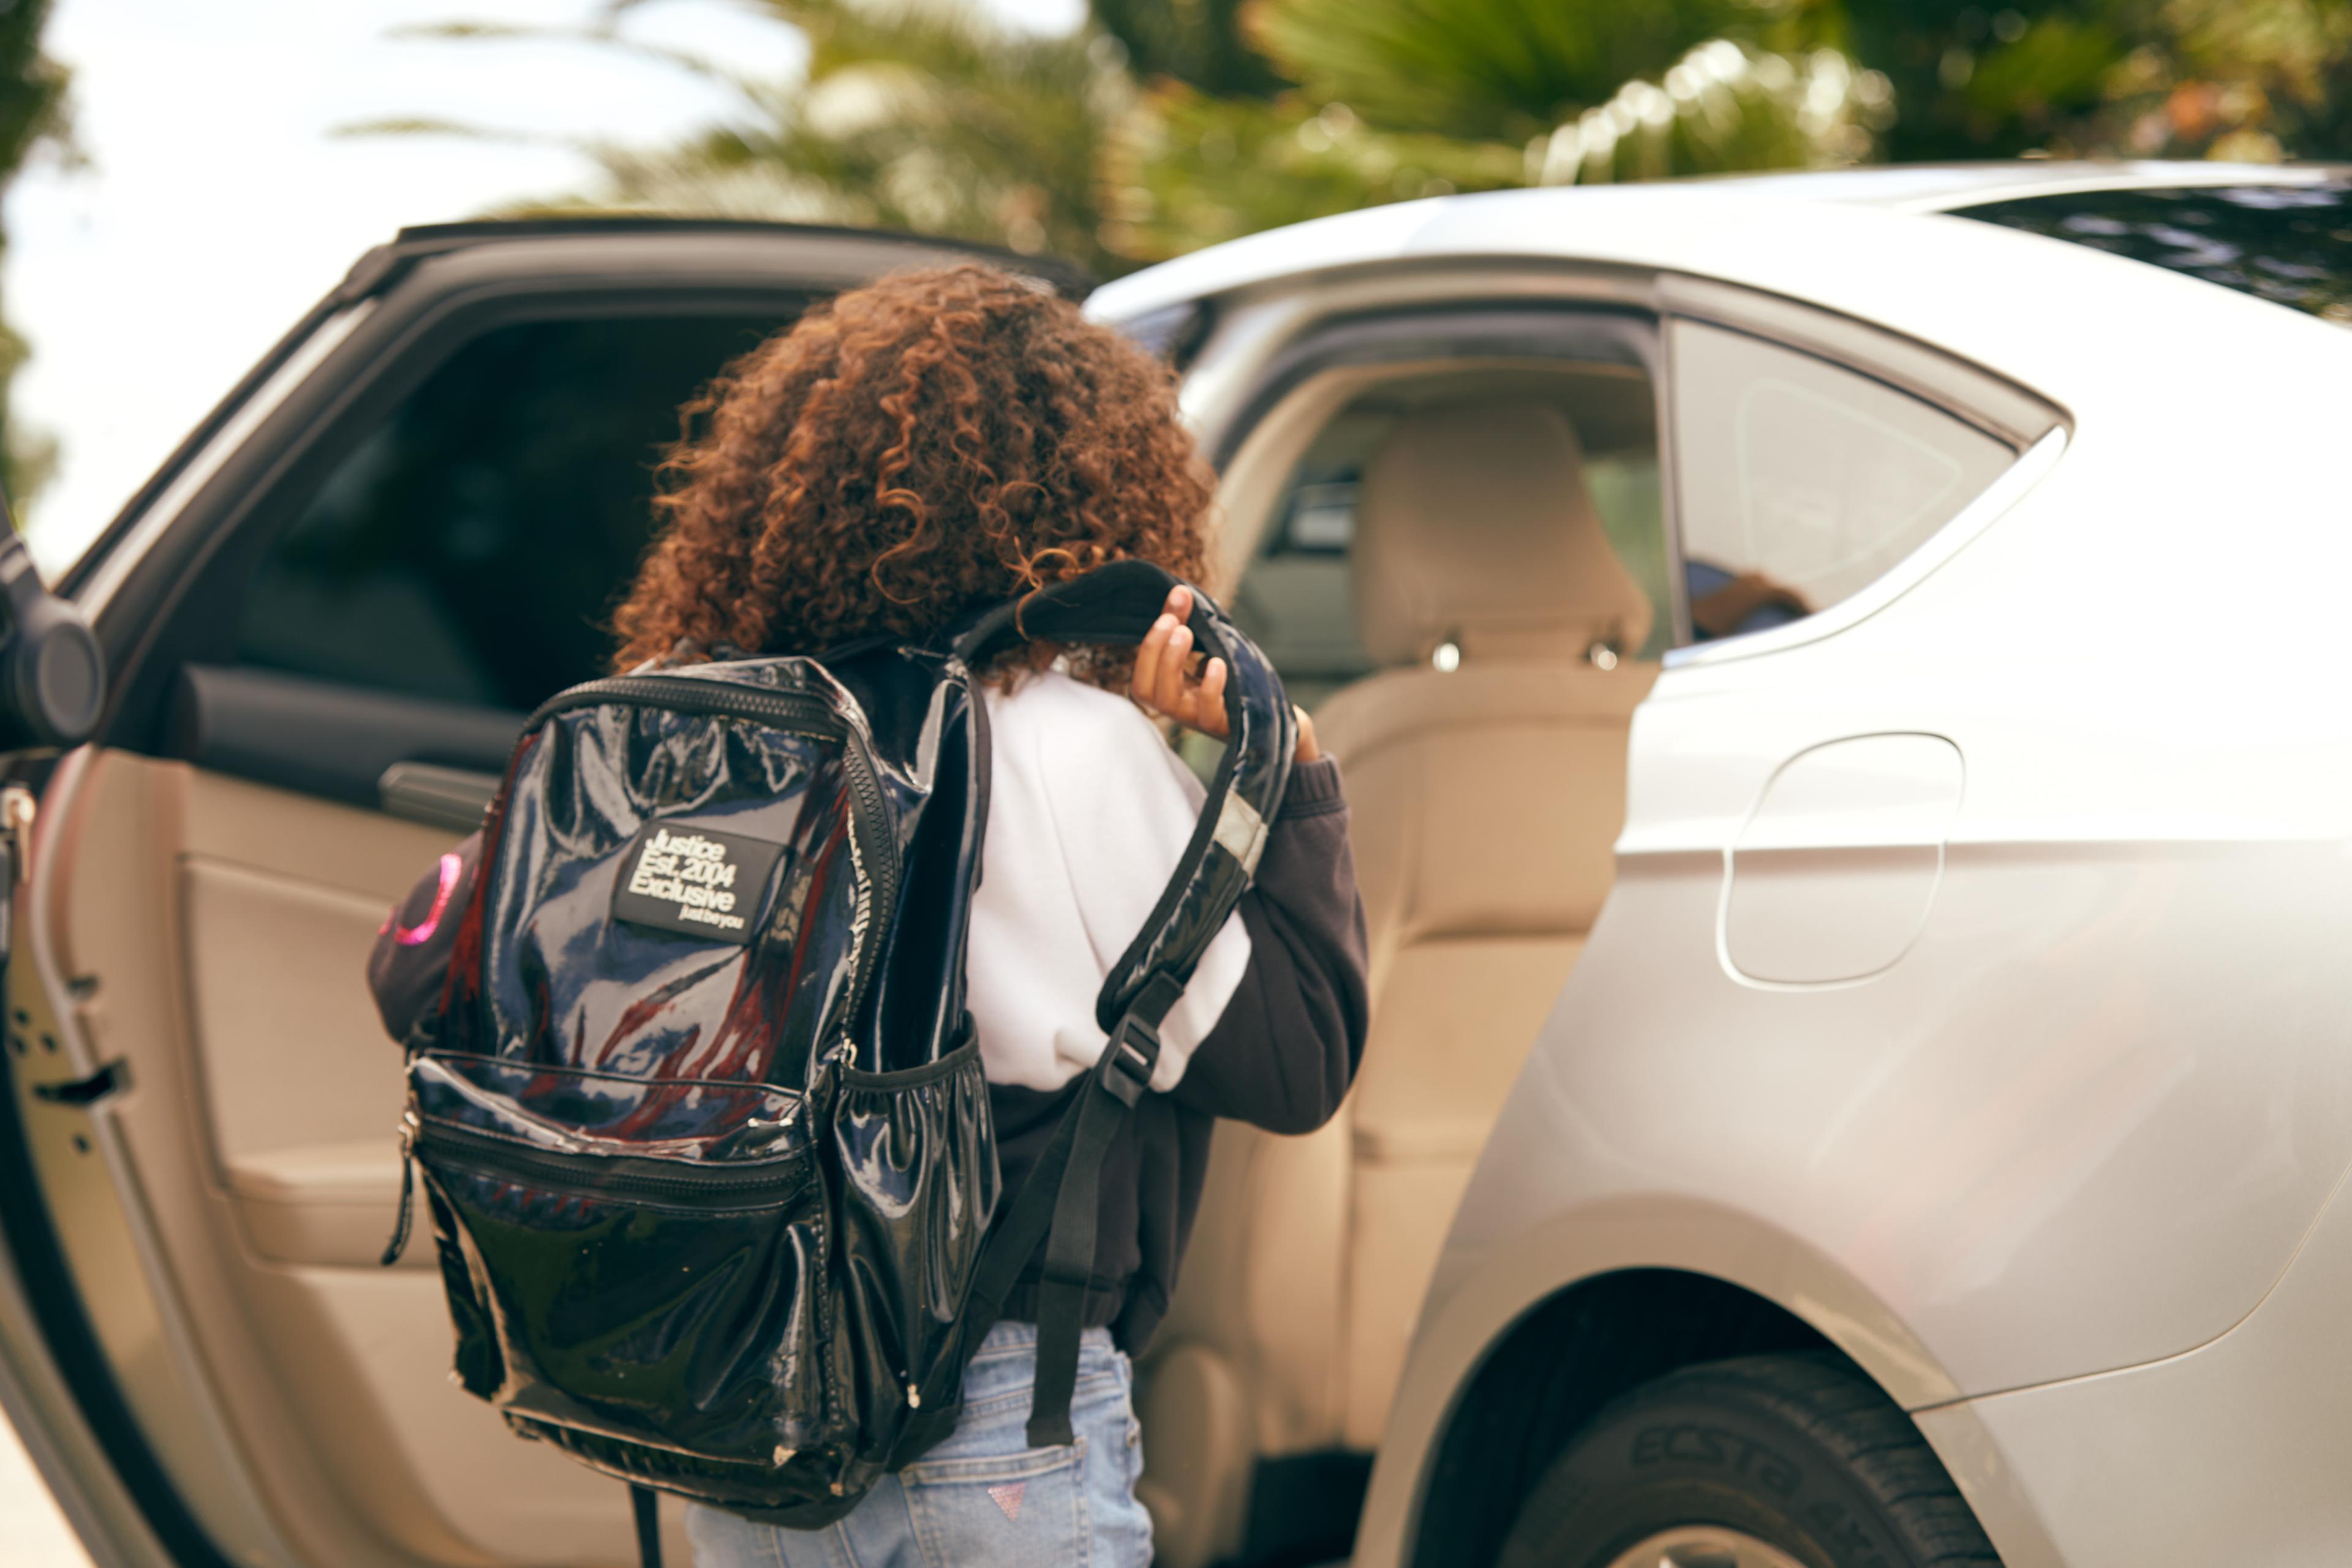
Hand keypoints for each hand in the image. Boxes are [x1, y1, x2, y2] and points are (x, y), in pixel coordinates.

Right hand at [1131, 585, 1321, 762]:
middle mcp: (1175, 708)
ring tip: (1186, 633)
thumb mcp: (1205, 648)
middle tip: (1175, 623)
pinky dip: (1210, 686)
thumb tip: (1179, 590)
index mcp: (1167, 690)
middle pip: (1145, 690)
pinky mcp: (1221, 725)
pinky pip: (1208, 713)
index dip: (1148, 647)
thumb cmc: (1229, 677)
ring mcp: (1195, 718)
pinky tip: (1217, 662)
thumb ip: (1187, 623)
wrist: (1266, 709)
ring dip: (1172, 663)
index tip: (1167, 616)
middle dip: (1155, 650)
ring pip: (1169, 702)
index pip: (1141, 677)